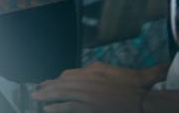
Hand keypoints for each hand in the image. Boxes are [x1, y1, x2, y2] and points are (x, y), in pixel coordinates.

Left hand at [32, 62, 167, 112]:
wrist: (142, 101)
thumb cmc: (133, 86)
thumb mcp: (115, 71)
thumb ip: (100, 69)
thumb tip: (89, 69)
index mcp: (93, 70)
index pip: (70, 74)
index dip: (60, 79)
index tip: (52, 81)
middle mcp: (88, 79)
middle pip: (63, 82)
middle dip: (49, 86)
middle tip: (37, 89)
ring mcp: (88, 94)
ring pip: (63, 93)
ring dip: (48, 95)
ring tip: (37, 97)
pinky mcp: (89, 107)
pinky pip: (69, 107)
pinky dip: (57, 107)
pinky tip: (48, 109)